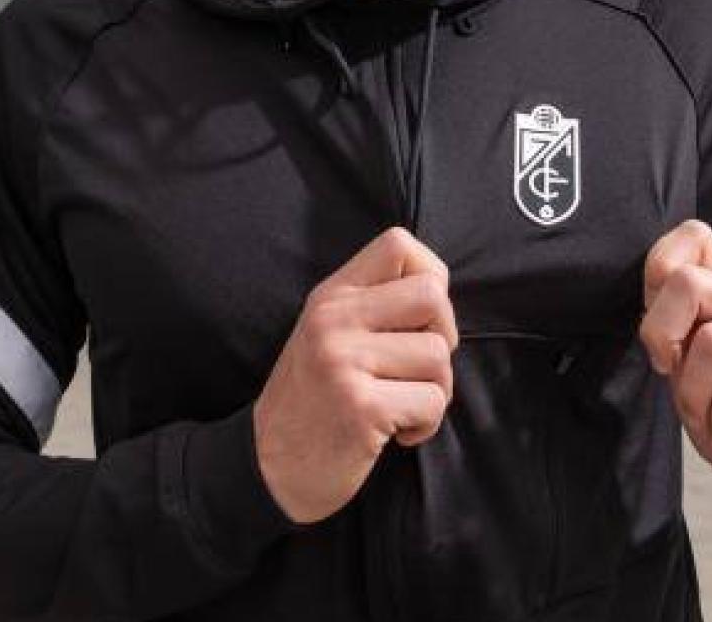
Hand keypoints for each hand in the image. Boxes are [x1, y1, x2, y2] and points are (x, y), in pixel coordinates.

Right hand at [254, 226, 458, 523]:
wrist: (268, 467)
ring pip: (438, 356)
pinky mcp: (361, 406)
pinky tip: (397, 433)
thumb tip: (439, 292)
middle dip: (443, 337)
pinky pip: (432, 402)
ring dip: (434, 391)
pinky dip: (425, 424)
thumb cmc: (313, 402)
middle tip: (417, 369)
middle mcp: (333, 320)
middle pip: (432, 295)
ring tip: (400, 406)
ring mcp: (344, 361)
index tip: (419, 320)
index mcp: (330, 297)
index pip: (398, 244)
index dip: (430, 277)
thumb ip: (373, 307)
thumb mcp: (329, 336)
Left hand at [640, 220, 711, 513]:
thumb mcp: (689, 380)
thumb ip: (674, 336)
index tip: (660, 337)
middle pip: (691, 283)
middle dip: (662, 337)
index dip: (658, 271)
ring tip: (711, 418)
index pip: (693, 238)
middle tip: (672, 378)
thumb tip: (655, 300)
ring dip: (697, 395)